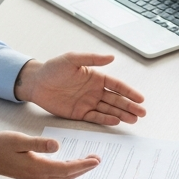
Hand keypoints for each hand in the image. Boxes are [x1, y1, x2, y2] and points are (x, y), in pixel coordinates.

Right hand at [0, 131, 100, 178]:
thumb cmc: (0, 146)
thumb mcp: (19, 140)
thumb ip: (38, 144)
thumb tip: (56, 146)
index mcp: (38, 167)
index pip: (67, 168)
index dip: (83, 164)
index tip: (96, 160)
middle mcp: (39, 175)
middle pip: (68, 175)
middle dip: (84, 168)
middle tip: (98, 160)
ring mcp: (36, 177)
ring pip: (63, 176)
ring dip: (77, 170)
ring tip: (89, 162)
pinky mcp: (33, 174)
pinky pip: (56, 175)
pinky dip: (68, 171)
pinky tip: (71, 165)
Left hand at [14, 53, 145, 125]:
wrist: (36, 83)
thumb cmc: (53, 68)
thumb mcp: (72, 59)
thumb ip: (92, 59)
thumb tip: (111, 57)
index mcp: (96, 77)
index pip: (117, 85)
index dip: (129, 92)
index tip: (140, 98)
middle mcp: (94, 91)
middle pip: (116, 100)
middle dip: (130, 106)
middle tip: (142, 113)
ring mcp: (88, 103)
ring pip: (109, 109)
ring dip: (122, 114)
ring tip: (134, 120)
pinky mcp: (79, 113)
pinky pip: (95, 117)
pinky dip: (106, 119)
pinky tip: (116, 121)